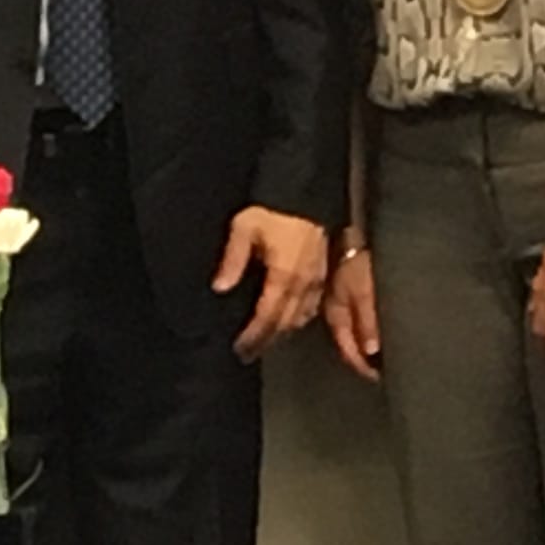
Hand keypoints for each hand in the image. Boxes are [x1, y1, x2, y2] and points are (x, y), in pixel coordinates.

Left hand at [212, 207, 329, 362]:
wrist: (306, 191)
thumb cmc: (273, 209)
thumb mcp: (244, 228)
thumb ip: (232, 260)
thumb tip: (220, 288)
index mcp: (283, 276)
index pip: (267, 316)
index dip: (253, 336)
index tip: (239, 349)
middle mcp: (303, 284)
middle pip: (284, 323)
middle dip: (265, 341)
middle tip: (248, 353)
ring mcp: (317, 280)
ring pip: (300, 318)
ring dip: (282, 332)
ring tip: (265, 341)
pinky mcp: (324, 273)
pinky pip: (313, 306)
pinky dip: (298, 319)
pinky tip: (289, 320)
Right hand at [322, 245, 381, 381]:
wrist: (350, 232)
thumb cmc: (358, 261)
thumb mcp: (364, 291)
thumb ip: (367, 321)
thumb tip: (371, 351)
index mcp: (336, 315)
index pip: (348, 350)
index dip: (362, 366)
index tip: (380, 378)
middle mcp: (337, 312)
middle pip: (350, 344)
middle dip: (366, 359)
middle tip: (385, 370)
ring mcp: (342, 302)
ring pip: (354, 333)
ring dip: (367, 345)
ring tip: (386, 355)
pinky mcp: (351, 293)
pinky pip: (359, 319)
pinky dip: (369, 330)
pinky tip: (380, 331)